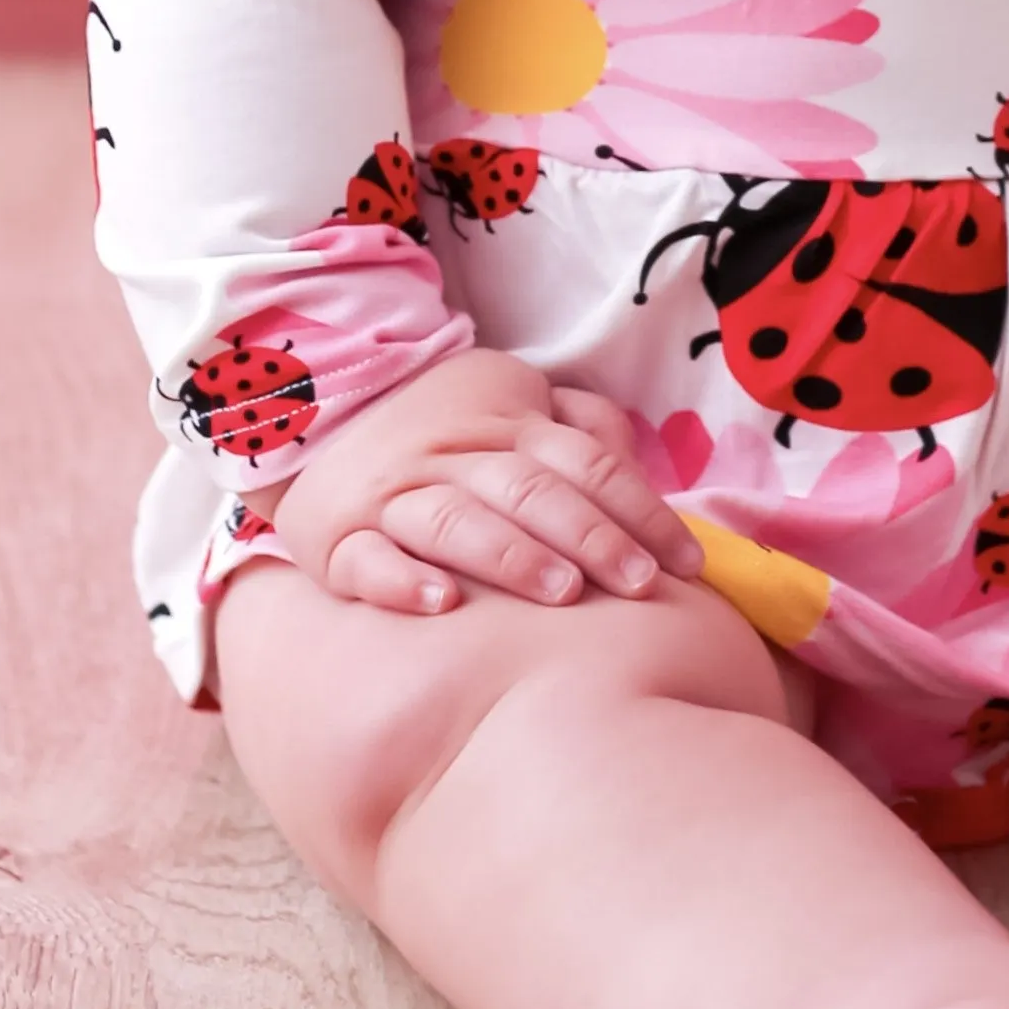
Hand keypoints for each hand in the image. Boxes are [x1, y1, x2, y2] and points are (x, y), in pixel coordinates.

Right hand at [245, 348, 705, 615]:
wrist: (321, 415)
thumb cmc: (447, 427)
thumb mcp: (517, 402)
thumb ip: (581, 426)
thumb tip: (640, 458)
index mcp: (510, 427)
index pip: (589, 464)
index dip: (643, 510)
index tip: (687, 563)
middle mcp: (457, 457)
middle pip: (531, 490)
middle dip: (590, 536)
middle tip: (640, 583)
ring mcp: (396, 495)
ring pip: (457, 520)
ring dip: (511, 556)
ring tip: (562, 593)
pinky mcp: (339, 537)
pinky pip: (366, 560)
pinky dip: (401, 582)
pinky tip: (440, 606)